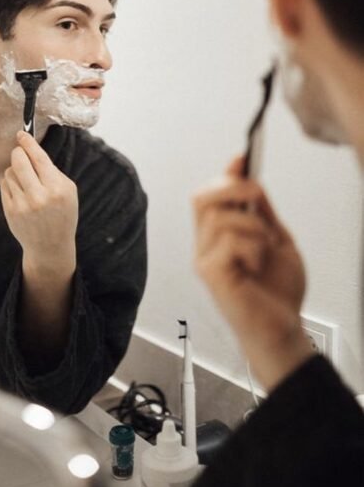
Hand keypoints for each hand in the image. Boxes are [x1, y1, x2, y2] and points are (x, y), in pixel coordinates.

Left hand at [0, 131, 78, 273]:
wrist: (51, 246)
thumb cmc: (62, 213)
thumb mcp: (68, 191)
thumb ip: (52, 170)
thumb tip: (30, 148)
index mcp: (57, 189)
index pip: (38, 157)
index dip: (28, 142)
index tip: (22, 134)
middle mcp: (39, 196)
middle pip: (19, 160)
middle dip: (18, 152)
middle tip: (21, 153)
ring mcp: (22, 205)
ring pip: (10, 172)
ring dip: (16, 170)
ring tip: (26, 181)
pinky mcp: (10, 211)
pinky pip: (4, 185)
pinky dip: (11, 183)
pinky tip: (20, 192)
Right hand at [192, 156, 313, 391]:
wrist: (283, 328)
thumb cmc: (277, 291)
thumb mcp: (276, 239)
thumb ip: (262, 212)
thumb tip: (252, 179)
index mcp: (218, 235)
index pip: (210, 195)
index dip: (224, 175)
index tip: (242, 158)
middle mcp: (205, 244)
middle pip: (202, 198)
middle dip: (232, 189)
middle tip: (257, 197)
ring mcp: (204, 259)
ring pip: (221, 217)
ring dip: (253, 226)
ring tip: (265, 248)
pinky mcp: (210, 274)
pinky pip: (229, 242)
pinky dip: (252, 248)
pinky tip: (256, 265)